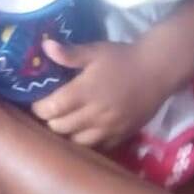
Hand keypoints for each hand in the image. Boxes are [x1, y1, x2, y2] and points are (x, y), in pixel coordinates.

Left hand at [32, 40, 168, 147]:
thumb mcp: (94, 51)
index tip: (36, 102)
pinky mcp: (122, 136)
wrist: (158, 71)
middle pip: (60, 127)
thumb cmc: (122, 58)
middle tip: (49, 111)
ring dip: (66, 134)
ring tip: (63, 122)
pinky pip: (98, 147)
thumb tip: (44, 46)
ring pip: (77, 141)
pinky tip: (83, 131)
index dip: (39, 108)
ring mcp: (109, 128)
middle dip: (49, 120)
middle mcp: (95, 114)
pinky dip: (86, 141)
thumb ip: (68, 53)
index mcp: (84, 91)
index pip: (52, 108)